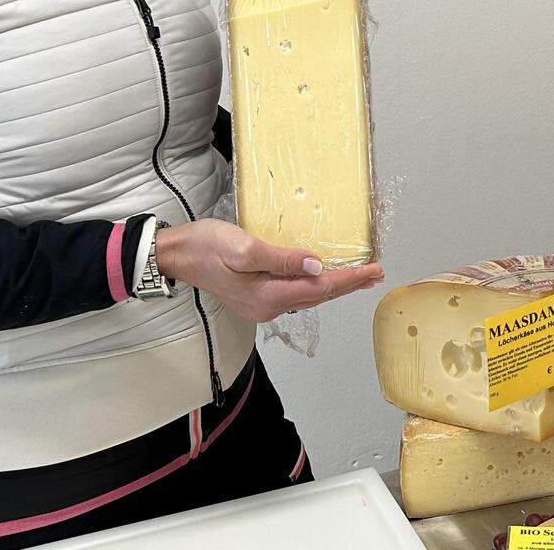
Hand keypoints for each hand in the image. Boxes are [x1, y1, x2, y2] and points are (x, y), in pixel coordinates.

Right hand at [155, 218, 384, 322]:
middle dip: (349, 284)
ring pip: (308, 295)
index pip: (321, 287)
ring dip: (334, 285)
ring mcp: (262, 304)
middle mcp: (268, 306)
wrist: (178, 254)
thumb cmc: (207, 247)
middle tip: (375, 273)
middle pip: (319, 295)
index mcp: (268, 295)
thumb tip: (316, 265)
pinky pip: (295, 292)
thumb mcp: (245, 248)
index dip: (351, 279)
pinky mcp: (257, 295)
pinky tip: (322, 276)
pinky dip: (315, 284)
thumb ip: (282, 259)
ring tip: (357, 276)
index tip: (374, 270)